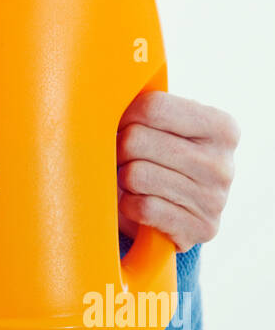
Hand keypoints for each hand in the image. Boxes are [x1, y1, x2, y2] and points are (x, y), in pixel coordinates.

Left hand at [116, 92, 239, 253]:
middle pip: (136, 140)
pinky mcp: (198, 229)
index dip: (125, 115)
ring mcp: (214, 200)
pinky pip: (141, 207)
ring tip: (135, 181)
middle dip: (121, 150)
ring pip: (135, 175)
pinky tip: (139, 202)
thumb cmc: (166, 158)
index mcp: (222, 127)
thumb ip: (149, 108)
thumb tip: (106, 99)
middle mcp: (223, 163)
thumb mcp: (169, 126)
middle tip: (126, 158)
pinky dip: (128, 205)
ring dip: (124, 179)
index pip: (153, 107)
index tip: (122, 125)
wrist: (182, 212)